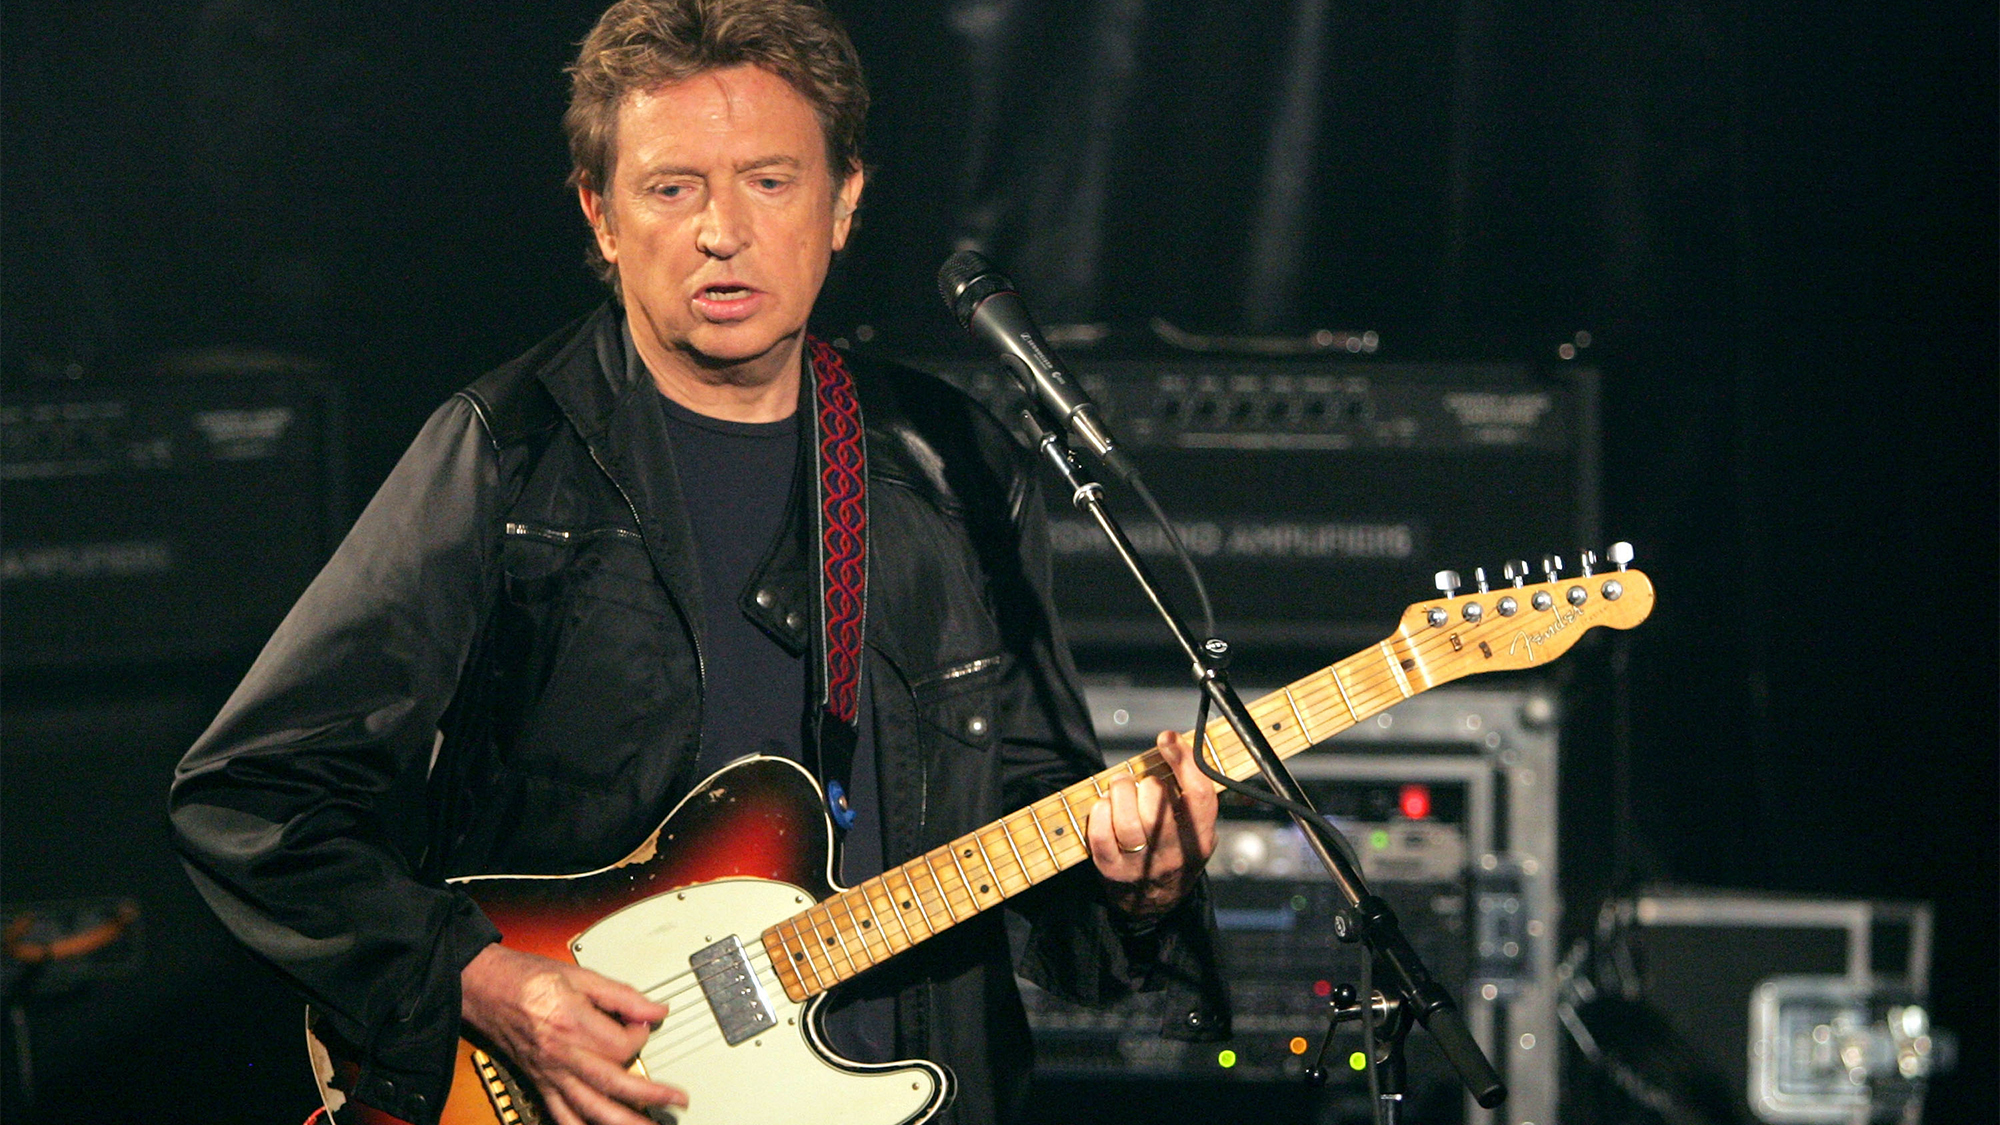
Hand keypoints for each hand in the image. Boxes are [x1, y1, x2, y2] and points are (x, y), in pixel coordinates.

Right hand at [460, 944, 686, 1124]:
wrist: (484, 987)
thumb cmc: (526, 977)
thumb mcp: (578, 975)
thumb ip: (621, 995)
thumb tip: (655, 1008)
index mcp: (572, 1022)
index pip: (622, 1043)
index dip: (641, 1034)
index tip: (645, 1023)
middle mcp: (561, 1053)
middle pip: (612, 1083)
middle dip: (650, 1095)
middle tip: (677, 1100)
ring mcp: (549, 1072)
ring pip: (590, 1107)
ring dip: (622, 1123)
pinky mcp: (540, 1082)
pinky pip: (561, 1114)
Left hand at [1086, 730, 1218, 919]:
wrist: (1154, 904)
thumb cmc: (1173, 851)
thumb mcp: (1194, 829)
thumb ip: (1188, 794)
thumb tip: (1171, 744)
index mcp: (1200, 839)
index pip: (1199, 795)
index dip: (1183, 761)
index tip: (1167, 738)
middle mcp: (1175, 855)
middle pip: (1159, 807)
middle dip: (1145, 782)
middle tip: (1139, 780)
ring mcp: (1142, 866)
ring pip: (1128, 822)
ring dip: (1120, 793)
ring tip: (1120, 787)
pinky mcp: (1113, 871)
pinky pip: (1101, 837)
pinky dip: (1099, 813)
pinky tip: (1103, 806)